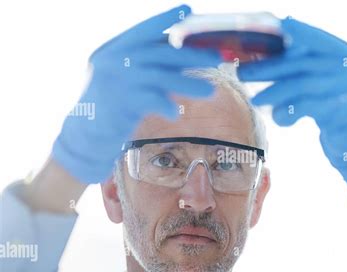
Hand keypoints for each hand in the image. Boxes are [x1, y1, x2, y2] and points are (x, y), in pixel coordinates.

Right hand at [52, 4, 221, 183]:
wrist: (84, 137)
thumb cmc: (110, 107)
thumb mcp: (122, 78)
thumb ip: (147, 65)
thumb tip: (186, 57)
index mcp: (111, 49)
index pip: (143, 29)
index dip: (166, 19)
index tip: (188, 10)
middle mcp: (112, 60)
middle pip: (159, 52)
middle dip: (191, 55)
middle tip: (216, 59)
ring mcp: (117, 80)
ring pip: (162, 77)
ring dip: (189, 84)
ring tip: (211, 91)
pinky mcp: (122, 103)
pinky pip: (155, 100)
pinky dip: (168, 106)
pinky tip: (175, 113)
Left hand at [238, 17, 346, 194]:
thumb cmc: (333, 103)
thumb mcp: (325, 78)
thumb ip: (304, 65)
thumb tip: (262, 54)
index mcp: (346, 53)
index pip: (316, 38)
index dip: (294, 33)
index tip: (270, 30)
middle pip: (302, 62)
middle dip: (268, 67)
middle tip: (243, 73)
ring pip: (301, 85)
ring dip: (273, 92)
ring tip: (256, 100)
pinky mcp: (340, 113)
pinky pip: (305, 108)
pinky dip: (286, 112)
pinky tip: (276, 117)